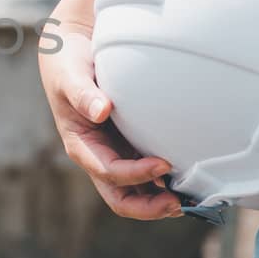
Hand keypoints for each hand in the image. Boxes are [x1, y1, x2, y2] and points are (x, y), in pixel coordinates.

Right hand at [39, 24, 181, 219]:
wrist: (71, 50)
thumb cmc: (67, 64)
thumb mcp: (69, 76)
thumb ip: (83, 94)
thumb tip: (102, 110)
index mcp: (81, 145)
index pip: (109, 173)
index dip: (136, 174)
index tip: (163, 163)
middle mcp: (99, 156)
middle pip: (122, 198)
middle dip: (149, 207)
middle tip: (179, 204)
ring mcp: (116, 153)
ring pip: (138, 192)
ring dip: (161, 200)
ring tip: (191, 198)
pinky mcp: (130, 145)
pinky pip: (148, 173)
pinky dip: (166, 182)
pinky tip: (189, 177)